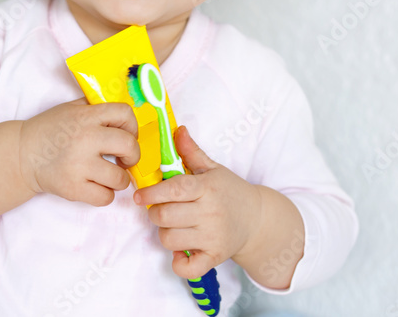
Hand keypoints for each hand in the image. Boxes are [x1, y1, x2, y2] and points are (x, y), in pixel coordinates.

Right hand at [19, 97, 140, 206]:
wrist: (21, 154)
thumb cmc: (50, 130)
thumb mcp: (72, 109)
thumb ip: (96, 108)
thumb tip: (126, 114)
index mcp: (86, 117)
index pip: (124, 114)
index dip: (132, 126)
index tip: (127, 134)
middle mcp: (85, 139)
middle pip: (129, 146)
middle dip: (132, 155)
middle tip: (124, 159)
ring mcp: (78, 165)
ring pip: (120, 178)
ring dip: (119, 179)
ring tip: (107, 175)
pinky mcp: (72, 188)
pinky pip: (106, 197)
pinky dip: (105, 194)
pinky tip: (96, 186)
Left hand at [133, 125, 260, 279]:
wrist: (258, 219)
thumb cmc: (230, 192)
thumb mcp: (213, 169)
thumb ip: (192, 151)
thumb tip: (177, 130)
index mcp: (207, 188)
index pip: (174, 190)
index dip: (152, 192)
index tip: (139, 195)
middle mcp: (210, 213)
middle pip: (165, 216)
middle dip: (155, 212)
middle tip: (160, 209)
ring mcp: (213, 237)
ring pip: (169, 239)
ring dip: (164, 233)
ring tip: (174, 226)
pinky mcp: (215, 257)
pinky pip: (187, 267)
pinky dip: (178, 262)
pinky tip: (181, 250)